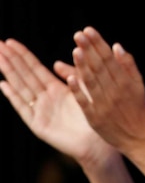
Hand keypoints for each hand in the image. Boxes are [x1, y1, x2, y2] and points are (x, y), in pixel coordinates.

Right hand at [0, 38, 115, 167]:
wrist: (97, 141)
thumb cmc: (94, 115)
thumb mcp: (85, 89)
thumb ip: (74, 74)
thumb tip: (57, 62)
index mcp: (55, 88)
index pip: (34, 67)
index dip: (22, 55)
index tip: (10, 41)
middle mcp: (44, 98)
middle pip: (24, 75)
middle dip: (11, 59)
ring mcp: (39, 110)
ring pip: (21, 87)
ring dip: (9, 73)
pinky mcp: (38, 124)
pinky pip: (24, 107)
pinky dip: (14, 96)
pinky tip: (3, 85)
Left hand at [66, 27, 144, 152]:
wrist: (137, 136)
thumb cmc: (136, 107)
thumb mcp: (138, 84)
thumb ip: (128, 65)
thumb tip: (116, 45)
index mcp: (125, 81)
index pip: (109, 58)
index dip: (98, 44)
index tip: (88, 30)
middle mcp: (115, 91)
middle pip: (100, 67)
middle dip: (89, 49)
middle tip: (79, 34)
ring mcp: (104, 104)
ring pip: (92, 82)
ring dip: (83, 65)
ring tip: (75, 49)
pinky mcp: (94, 118)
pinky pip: (84, 102)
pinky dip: (78, 90)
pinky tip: (69, 78)